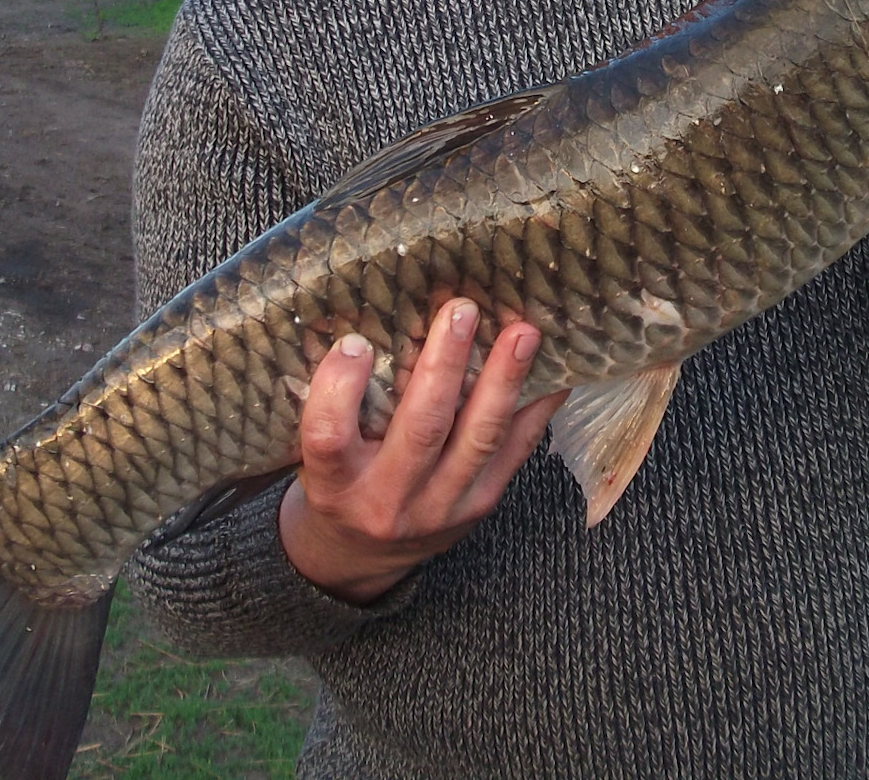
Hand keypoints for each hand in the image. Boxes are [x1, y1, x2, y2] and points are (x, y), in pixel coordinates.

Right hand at [278, 299, 565, 603]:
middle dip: (445, 365)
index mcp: (333, 483)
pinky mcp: (480, 504)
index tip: (355, 343)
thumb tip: (363, 316)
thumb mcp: (315, 454)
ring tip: (522, 333)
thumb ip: (334, 405)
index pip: (328, 437)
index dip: (339, 389)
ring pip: (479, 439)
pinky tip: (553, 372)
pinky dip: (536, 409)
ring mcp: (440, 506)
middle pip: (420, 429)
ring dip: (504, 381)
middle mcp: (387, 499)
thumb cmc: (338, 483)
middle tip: (462, 310)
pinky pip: (515, 452)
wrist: (361, 557)